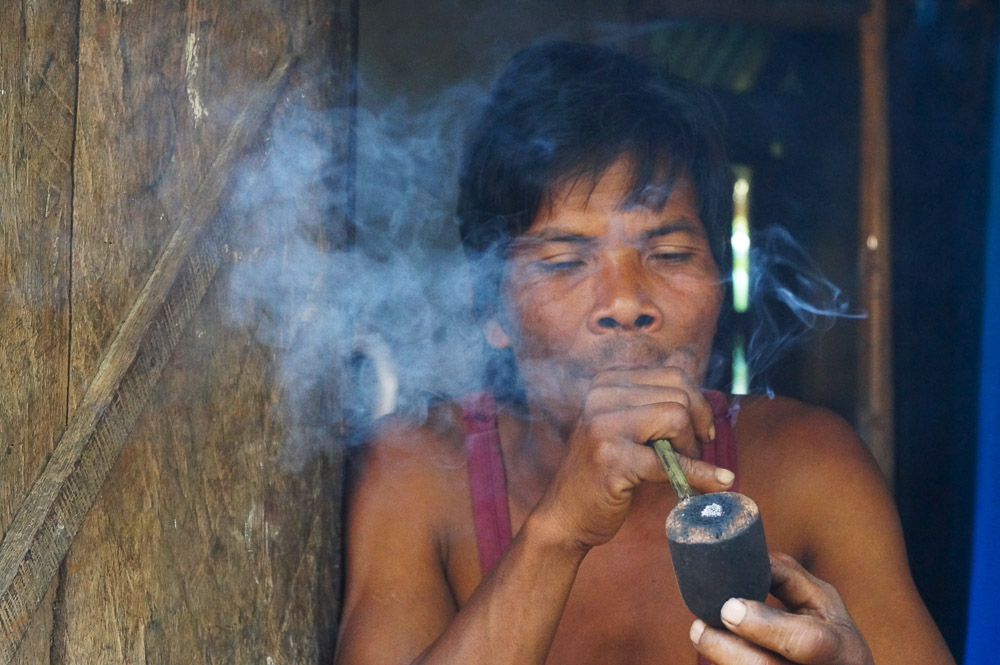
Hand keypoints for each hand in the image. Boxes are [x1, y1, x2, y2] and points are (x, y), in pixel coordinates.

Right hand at [533, 356, 734, 551]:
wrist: (565, 515)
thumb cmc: (601, 470)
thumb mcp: (623, 421)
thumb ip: (652, 392)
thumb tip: (687, 354)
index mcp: (606, 382)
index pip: (673, 375)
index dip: (697, 404)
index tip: (700, 431)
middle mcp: (600, 395)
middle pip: (679, 394)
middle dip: (697, 427)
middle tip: (692, 454)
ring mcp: (603, 425)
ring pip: (676, 417)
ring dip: (690, 449)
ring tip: (682, 468)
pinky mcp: (612, 458)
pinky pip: (671, 461)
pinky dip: (699, 475)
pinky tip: (717, 483)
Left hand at [690, 553, 873, 664]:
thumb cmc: (829, 629)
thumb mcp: (821, 601)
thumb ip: (786, 576)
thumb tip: (742, 558)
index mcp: (843, 649)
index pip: (807, 642)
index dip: (763, 625)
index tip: (728, 608)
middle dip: (723, 647)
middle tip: (698, 627)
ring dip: (719, 657)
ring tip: (702, 634)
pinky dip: (726, 661)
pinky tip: (719, 650)